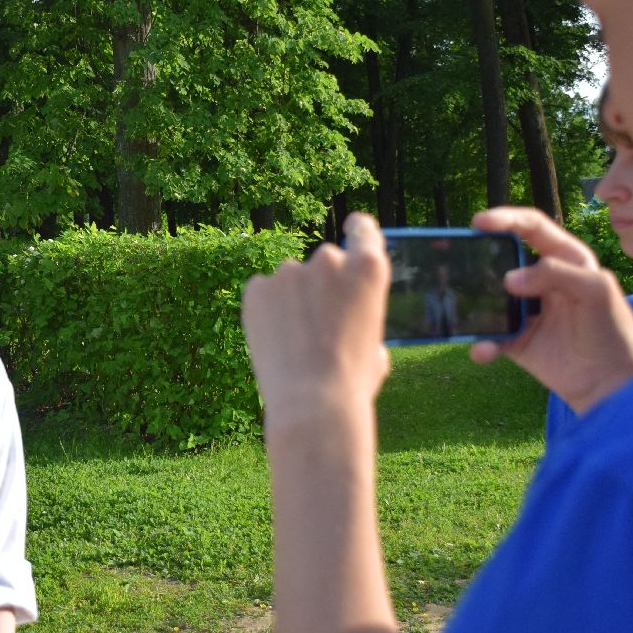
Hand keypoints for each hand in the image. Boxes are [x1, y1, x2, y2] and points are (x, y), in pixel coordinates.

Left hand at [242, 213, 391, 445]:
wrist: (312, 404)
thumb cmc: (353, 383)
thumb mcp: (376, 347)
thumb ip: (362, 318)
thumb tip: (349, 318)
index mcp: (369, 269)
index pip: (362, 230)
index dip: (356, 230)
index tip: (349, 228)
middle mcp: (329, 260)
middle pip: (325, 262)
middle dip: (321, 286)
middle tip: (320, 327)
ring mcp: (290, 271)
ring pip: (291, 280)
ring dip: (292, 300)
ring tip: (296, 343)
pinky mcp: (257, 287)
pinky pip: (263, 292)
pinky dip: (266, 311)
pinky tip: (276, 341)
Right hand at [467, 206, 632, 412]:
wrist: (610, 384)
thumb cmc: (612, 331)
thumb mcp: (597, 290)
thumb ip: (557, 273)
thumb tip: (509, 279)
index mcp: (566, 259)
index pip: (532, 228)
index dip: (506, 219)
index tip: (479, 222)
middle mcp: (543, 280)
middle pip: (504, 258)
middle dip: (481, 257)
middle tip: (459, 261)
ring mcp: (527, 310)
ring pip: (491, 296)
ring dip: (475, 302)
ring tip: (463, 307)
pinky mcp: (517, 340)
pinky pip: (490, 336)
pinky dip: (483, 342)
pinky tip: (484, 350)